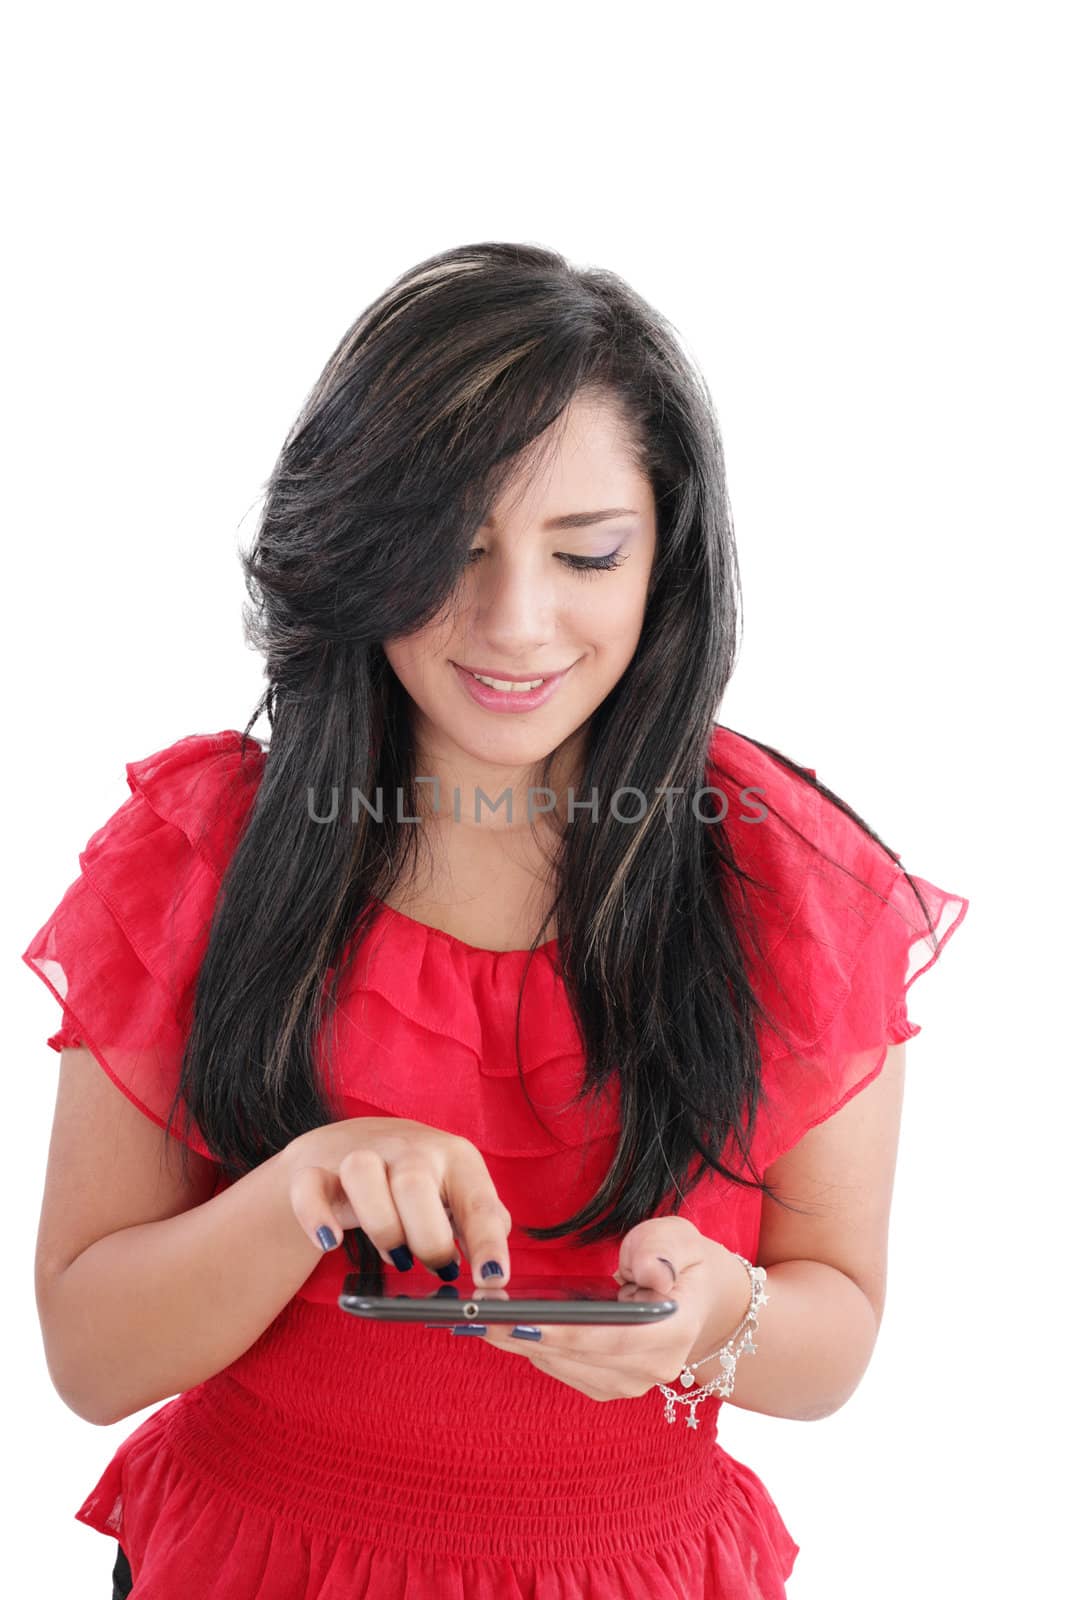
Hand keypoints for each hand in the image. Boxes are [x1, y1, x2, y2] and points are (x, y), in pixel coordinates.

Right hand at [283, 1117, 511, 1283]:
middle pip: (415, 1184)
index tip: (492, 1280)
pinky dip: (316, 1218)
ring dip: (380, 1224)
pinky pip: (309, 1188)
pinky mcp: (317, 1172)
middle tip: (436, 1267)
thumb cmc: (419, 1181)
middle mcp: (410, 1149)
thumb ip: (481, 1228)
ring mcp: (360, 1155)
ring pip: (362, 1173)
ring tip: (394, 1255)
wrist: (351, 1144)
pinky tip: (330, 1243)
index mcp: (455, 1158)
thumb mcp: (458, 1194)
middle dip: (427, 1238)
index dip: (487, 1242)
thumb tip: (494, 1275)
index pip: (477, 1199)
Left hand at [478, 1218, 750, 1399]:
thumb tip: (650, 1272)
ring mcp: (629, 1382)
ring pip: (564, 1366)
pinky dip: (532, 1347)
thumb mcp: (679, 1238)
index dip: (563, 1332)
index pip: (611, 1338)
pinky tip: (502, 1326)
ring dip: (521, 1342)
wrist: (701, 1298)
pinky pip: (563, 1369)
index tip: (518, 1318)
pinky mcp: (608, 1384)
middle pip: (578, 1356)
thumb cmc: (684, 1260)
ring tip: (479, 1317)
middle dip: (525, 1334)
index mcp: (673, 1331)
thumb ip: (662, 1250)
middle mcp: (651, 1368)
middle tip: (479, 1313)